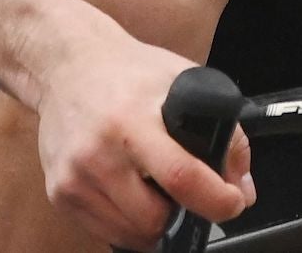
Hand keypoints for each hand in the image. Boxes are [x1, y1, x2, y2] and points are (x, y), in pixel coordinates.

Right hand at [33, 26, 255, 248]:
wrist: (67, 66)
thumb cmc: (130, 72)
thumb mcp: (185, 81)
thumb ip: (224, 132)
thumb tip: (242, 188)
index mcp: (133, 120)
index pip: (180, 175)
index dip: (215, 199)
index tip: (233, 203)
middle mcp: (99, 153)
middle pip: (153, 218)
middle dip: (183, 215)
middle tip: (192, 198)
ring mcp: (74, 178)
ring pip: (131, 233)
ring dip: (155, 224)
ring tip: (160, 192)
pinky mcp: (59, 194)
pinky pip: (105, 232)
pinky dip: (128, 224)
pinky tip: (134, 195)